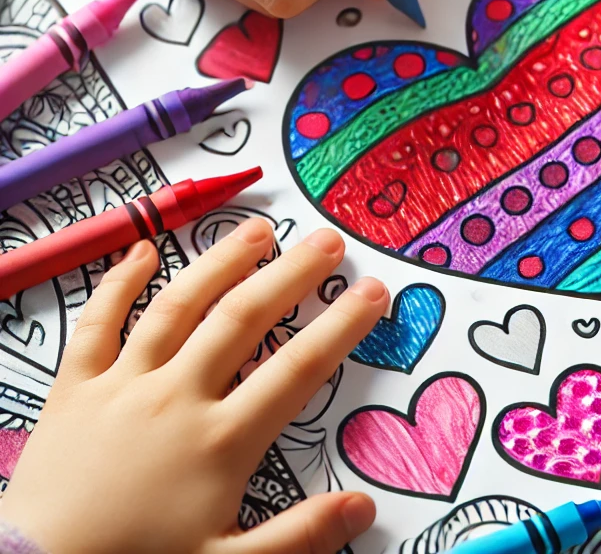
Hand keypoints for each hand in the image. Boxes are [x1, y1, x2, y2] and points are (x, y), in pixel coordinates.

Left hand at [0, 221, 388, 553]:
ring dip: (220, 263)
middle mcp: (177, 398)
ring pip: (178, 308)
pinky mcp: (75, 388)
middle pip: (243, 320)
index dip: (340, 327)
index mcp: (220, 440)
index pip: (297, 370)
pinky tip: (142, 251)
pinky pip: (97, 324)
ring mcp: (124, 385)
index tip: (371, 291)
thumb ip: (298, 536)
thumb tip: (365, 508)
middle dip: (291, 275)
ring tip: (256, 230)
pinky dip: (117, 284)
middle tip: (325, 241)